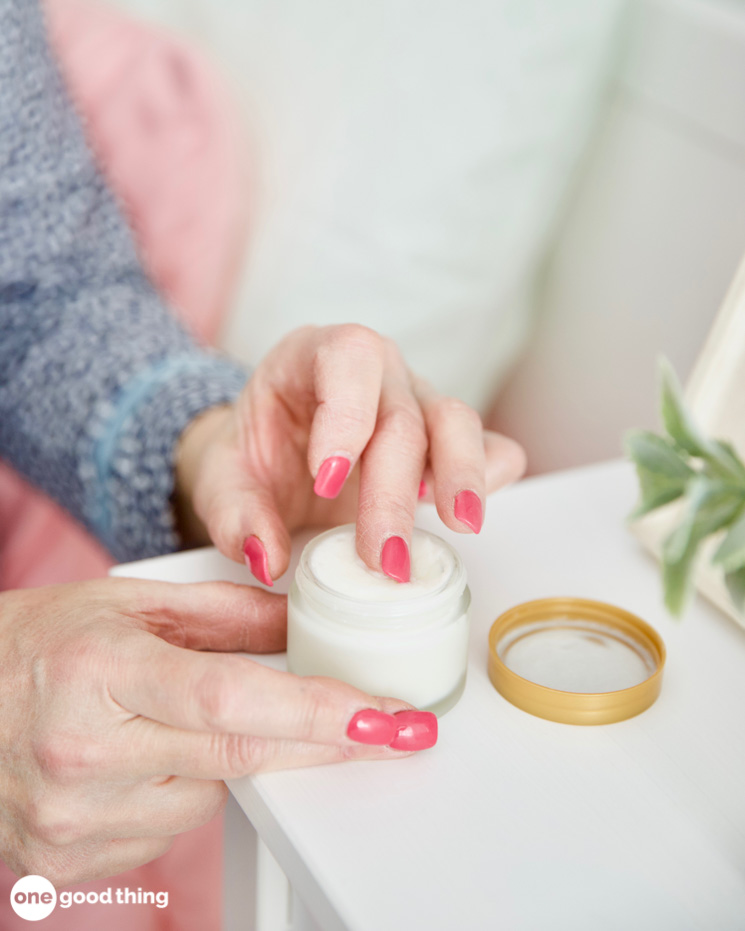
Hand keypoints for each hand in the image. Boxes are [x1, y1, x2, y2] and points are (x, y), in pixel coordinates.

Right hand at [0, 579, 421, 885]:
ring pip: (212, 795)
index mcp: (98, 674)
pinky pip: (171, 830)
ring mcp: (76, 821)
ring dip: (227, 757)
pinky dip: (181, 790)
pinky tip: (140, 759)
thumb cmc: (32, 645)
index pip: (229, 698)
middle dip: (324, 741)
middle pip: (238, 754)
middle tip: (386, 727)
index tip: (382, 718)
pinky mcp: (73, 862)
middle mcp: (84, 755)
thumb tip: (302, 625)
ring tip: (168, 719)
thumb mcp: (126, 604)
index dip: (316, 710)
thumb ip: (224, 614)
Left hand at [178, 324, 524, 583]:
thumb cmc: (254, 456)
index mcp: (314, 356)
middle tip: (382, 558)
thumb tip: (266, 557)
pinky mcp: (445, 442)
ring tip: (457, 527)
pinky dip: (489, 474)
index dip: (345, 416)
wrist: (276, 459)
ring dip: (460, 476)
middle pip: (401, 415)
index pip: (346, 359)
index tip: (327, 480)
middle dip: (392, 492)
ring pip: (456, 421)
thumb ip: (235, 514)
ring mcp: (418, 401)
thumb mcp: (222, 480)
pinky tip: (466, 515)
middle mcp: (376, 371)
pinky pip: (488, 446)